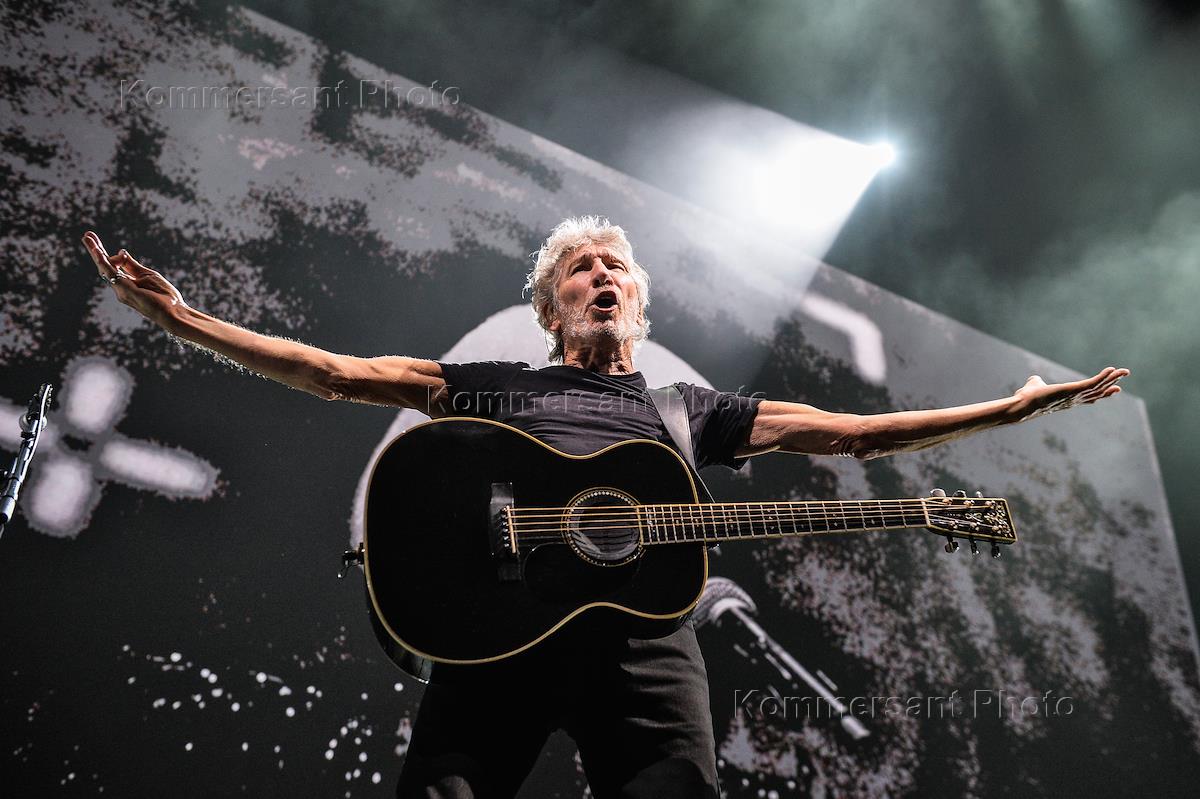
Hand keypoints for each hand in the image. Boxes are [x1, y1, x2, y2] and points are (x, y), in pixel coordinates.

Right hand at [83, 231, 187, 328]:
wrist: (174, 311)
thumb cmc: (164, 296)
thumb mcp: (147, 275)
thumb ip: (132, 265)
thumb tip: (120, 252)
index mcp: (126, 283)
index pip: (112, 266)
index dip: (104, 253)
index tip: (97, 239)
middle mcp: (120, 288)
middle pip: (105, 266)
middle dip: (95, 250)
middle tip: (86, 235)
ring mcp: (121, 290)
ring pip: (105, 268)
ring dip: (96, 253)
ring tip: (88, 237)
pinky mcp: (125, 291)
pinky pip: (112, 274)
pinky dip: (104, 263)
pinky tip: (98, 252)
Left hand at [1013, 366, 1128, 420]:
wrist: (1022, 404)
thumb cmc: (1027, 398)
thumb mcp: (1035, 386)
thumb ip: (1037, 382)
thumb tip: (1034, 379)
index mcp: (1069, 399)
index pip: (1090, 396)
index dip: (1103, 392)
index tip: (1116, 389)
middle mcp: (1075, 400)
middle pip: (1098, 391)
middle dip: (1112, 383)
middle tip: (1124, 374)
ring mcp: (1075, 396)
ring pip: (1098, 387)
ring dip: (1112, 379)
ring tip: (1124, 371)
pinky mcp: (1073, 390)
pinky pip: (1092, 384)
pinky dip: (1102, 377)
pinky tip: (1111, 370)